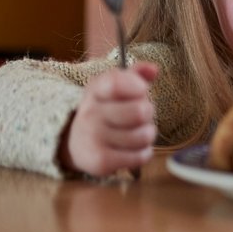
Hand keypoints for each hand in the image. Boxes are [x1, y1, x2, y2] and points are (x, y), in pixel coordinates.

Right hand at [59, 62, 157, 176]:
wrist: (78, 143)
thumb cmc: (107, 110)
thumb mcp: (116, 88)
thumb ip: (136, 74)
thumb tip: (153, 69)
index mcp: (96, 90)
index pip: (116, 83)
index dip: (136, 86)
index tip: (141, 89)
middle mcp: (90, 113)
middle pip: (140, 112)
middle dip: (148, 114)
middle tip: (140, 116)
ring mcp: (93, 138)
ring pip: (144, 136)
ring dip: (147, 135)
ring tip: (136, 133)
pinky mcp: (100, 162)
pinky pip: (140, 156)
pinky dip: (143, 153)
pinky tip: (132, 149)